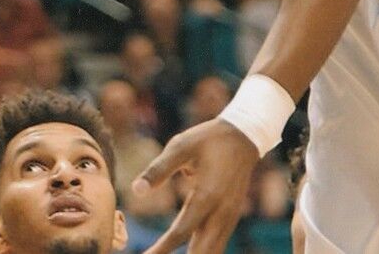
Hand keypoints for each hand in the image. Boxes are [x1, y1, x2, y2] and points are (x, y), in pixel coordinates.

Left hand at [134, 119, 259, 252]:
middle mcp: (221, 213)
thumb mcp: (182, 145)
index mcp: (207, 196)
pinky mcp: (230, 218)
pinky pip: (217, 245)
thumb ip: (159, 169)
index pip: (181, 233)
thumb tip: (136, 190)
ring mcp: (229, 218)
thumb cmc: (208, 139)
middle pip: (202, 252)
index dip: (161, 249)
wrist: (243, 136)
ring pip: (212, 252)